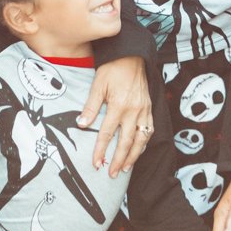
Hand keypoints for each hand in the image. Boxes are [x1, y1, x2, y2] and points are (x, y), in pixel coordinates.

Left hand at [81, 56, 152, 175]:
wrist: (133, 56)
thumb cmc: (114, 68)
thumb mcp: (98, 84)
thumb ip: (91, 106)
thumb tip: (81, 124)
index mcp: (119, 105)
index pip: (107, 133)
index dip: (101, 150)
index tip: (96, 163)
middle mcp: (134, 111)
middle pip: (126, 142)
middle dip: (119, 160)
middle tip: (112, 174)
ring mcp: (144, 110)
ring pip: (141, 140)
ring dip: (133, 156)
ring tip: (126, 168)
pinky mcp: (149, 108)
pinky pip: (149, 130)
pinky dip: (143, 144)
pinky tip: (138, 151)